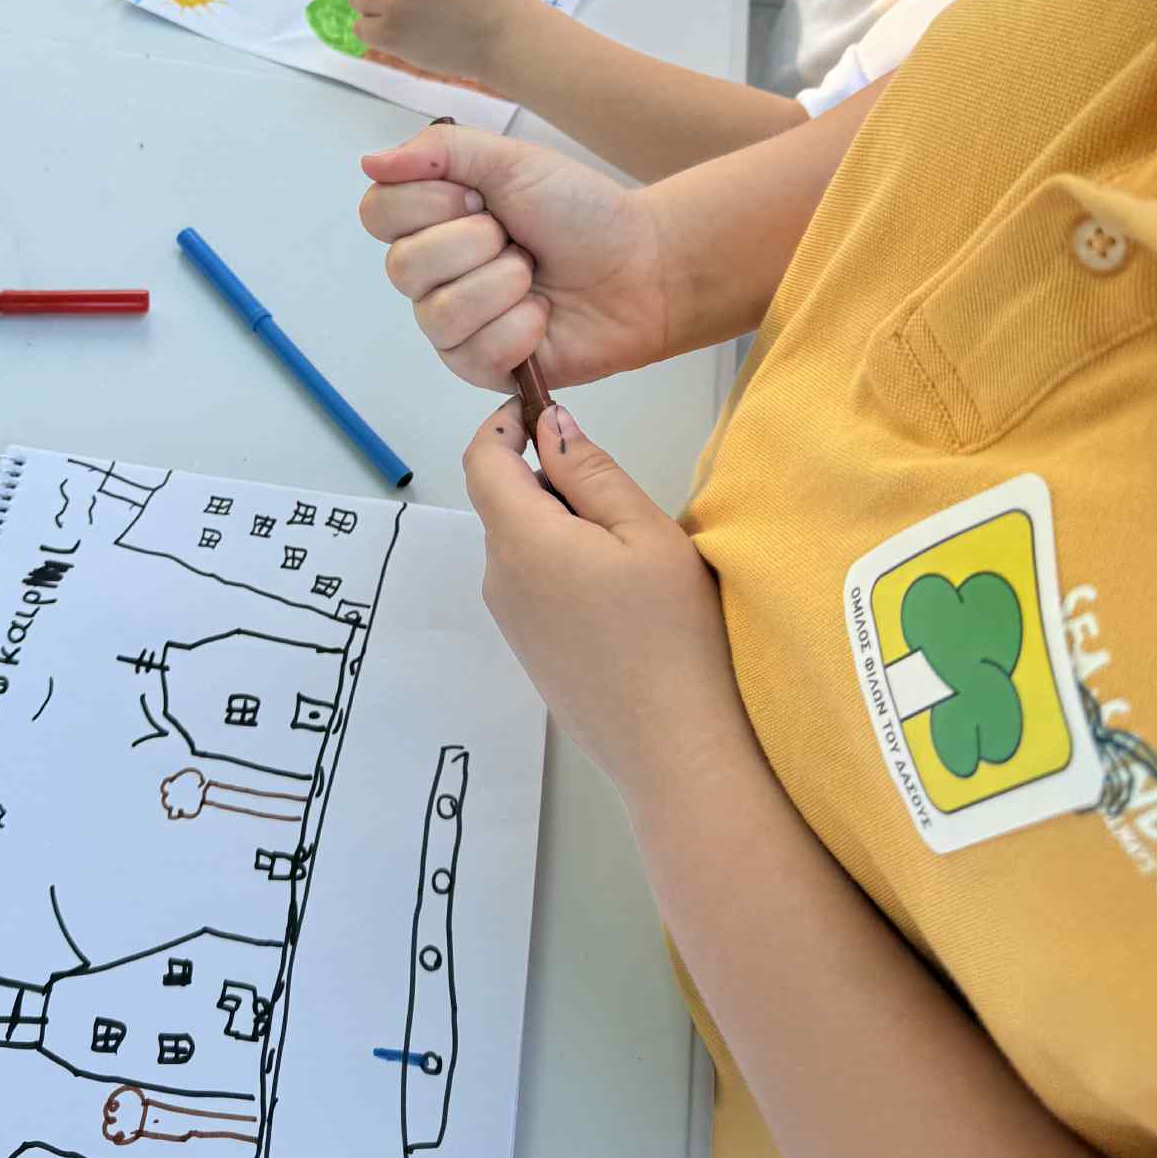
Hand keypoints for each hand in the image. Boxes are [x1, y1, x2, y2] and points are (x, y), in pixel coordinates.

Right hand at [359, 122, 676, 388]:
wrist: (641, 265)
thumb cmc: (580, 212)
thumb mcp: (513, 160)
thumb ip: (441, 151)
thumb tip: (369, 162)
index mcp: (431, 220)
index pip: (378, 212)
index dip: (428, 202)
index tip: (480, 196)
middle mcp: (431, 274)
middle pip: (403, 266)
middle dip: (476, 242)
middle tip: (517, 238)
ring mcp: (451, 325)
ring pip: (438, 312)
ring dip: (503, 283)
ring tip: (534, 274)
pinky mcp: (478, 366)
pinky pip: (473, 351)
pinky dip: (520, 326)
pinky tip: (543, 316)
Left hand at [465, 398, 744, 798]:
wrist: (675, 749)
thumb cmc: (672, 631)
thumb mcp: (645, 533)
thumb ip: (590, 471)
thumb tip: (548, 425)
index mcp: (520, 541)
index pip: (481, 461)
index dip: (501, 425)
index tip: (538, 407)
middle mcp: (498, 579)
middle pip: (503, 503)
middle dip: (547, 479)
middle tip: (618, 498)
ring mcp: (510, 621)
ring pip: (520, 544)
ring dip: (559, 526)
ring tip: (629, 555)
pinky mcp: (528, 652)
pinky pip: (532, 584)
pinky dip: (562, 565)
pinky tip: (618, 597)